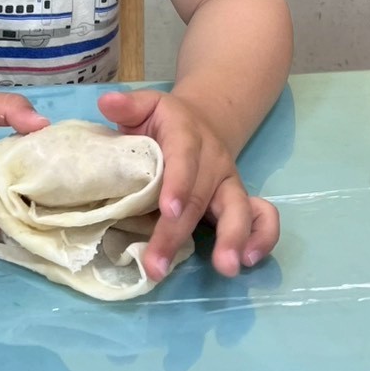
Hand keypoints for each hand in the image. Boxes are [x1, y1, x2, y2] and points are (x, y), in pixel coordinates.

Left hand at [98, 89, 279, 279]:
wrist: (201, 121)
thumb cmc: (162, 122)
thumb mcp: (145, 107)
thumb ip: (128, 107)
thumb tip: (107, 102)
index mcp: (186, 135)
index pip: (184, 158)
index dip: (178, 184)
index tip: (168, 210)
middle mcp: (213, 160)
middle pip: (201, 197)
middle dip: (180, 234)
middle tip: (159, 265)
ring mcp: (230, 182)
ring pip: (239, 209)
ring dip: (233, 239)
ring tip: (226, 268)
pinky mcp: (241, 200)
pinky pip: (262, 216)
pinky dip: (263, 238)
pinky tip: (248, 261)